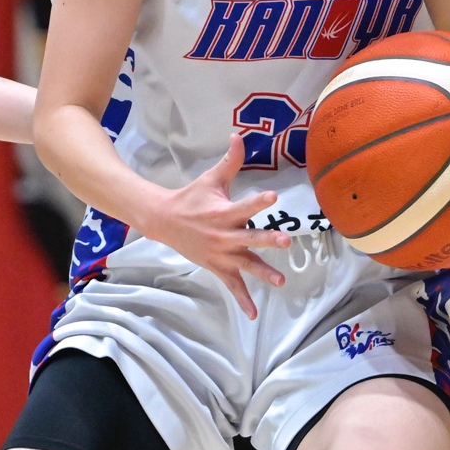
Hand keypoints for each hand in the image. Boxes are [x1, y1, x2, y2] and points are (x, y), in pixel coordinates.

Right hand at [134, 134, 289, 319]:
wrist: (163, 222)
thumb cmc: (192, 198)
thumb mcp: (210, 179)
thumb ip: (230, 161)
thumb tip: (240, 135)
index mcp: (223, 212)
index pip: (244, 205)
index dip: (259, 201)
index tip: (274, 197)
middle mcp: (224, 235)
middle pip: (249, 238)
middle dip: (267, 240)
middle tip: (285, 241)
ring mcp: (221, 254)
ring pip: (245, 265)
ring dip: (263, 273)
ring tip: (281, 281)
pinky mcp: (218, 267)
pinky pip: (232, 286)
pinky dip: (242, 300)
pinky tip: (253, 313)